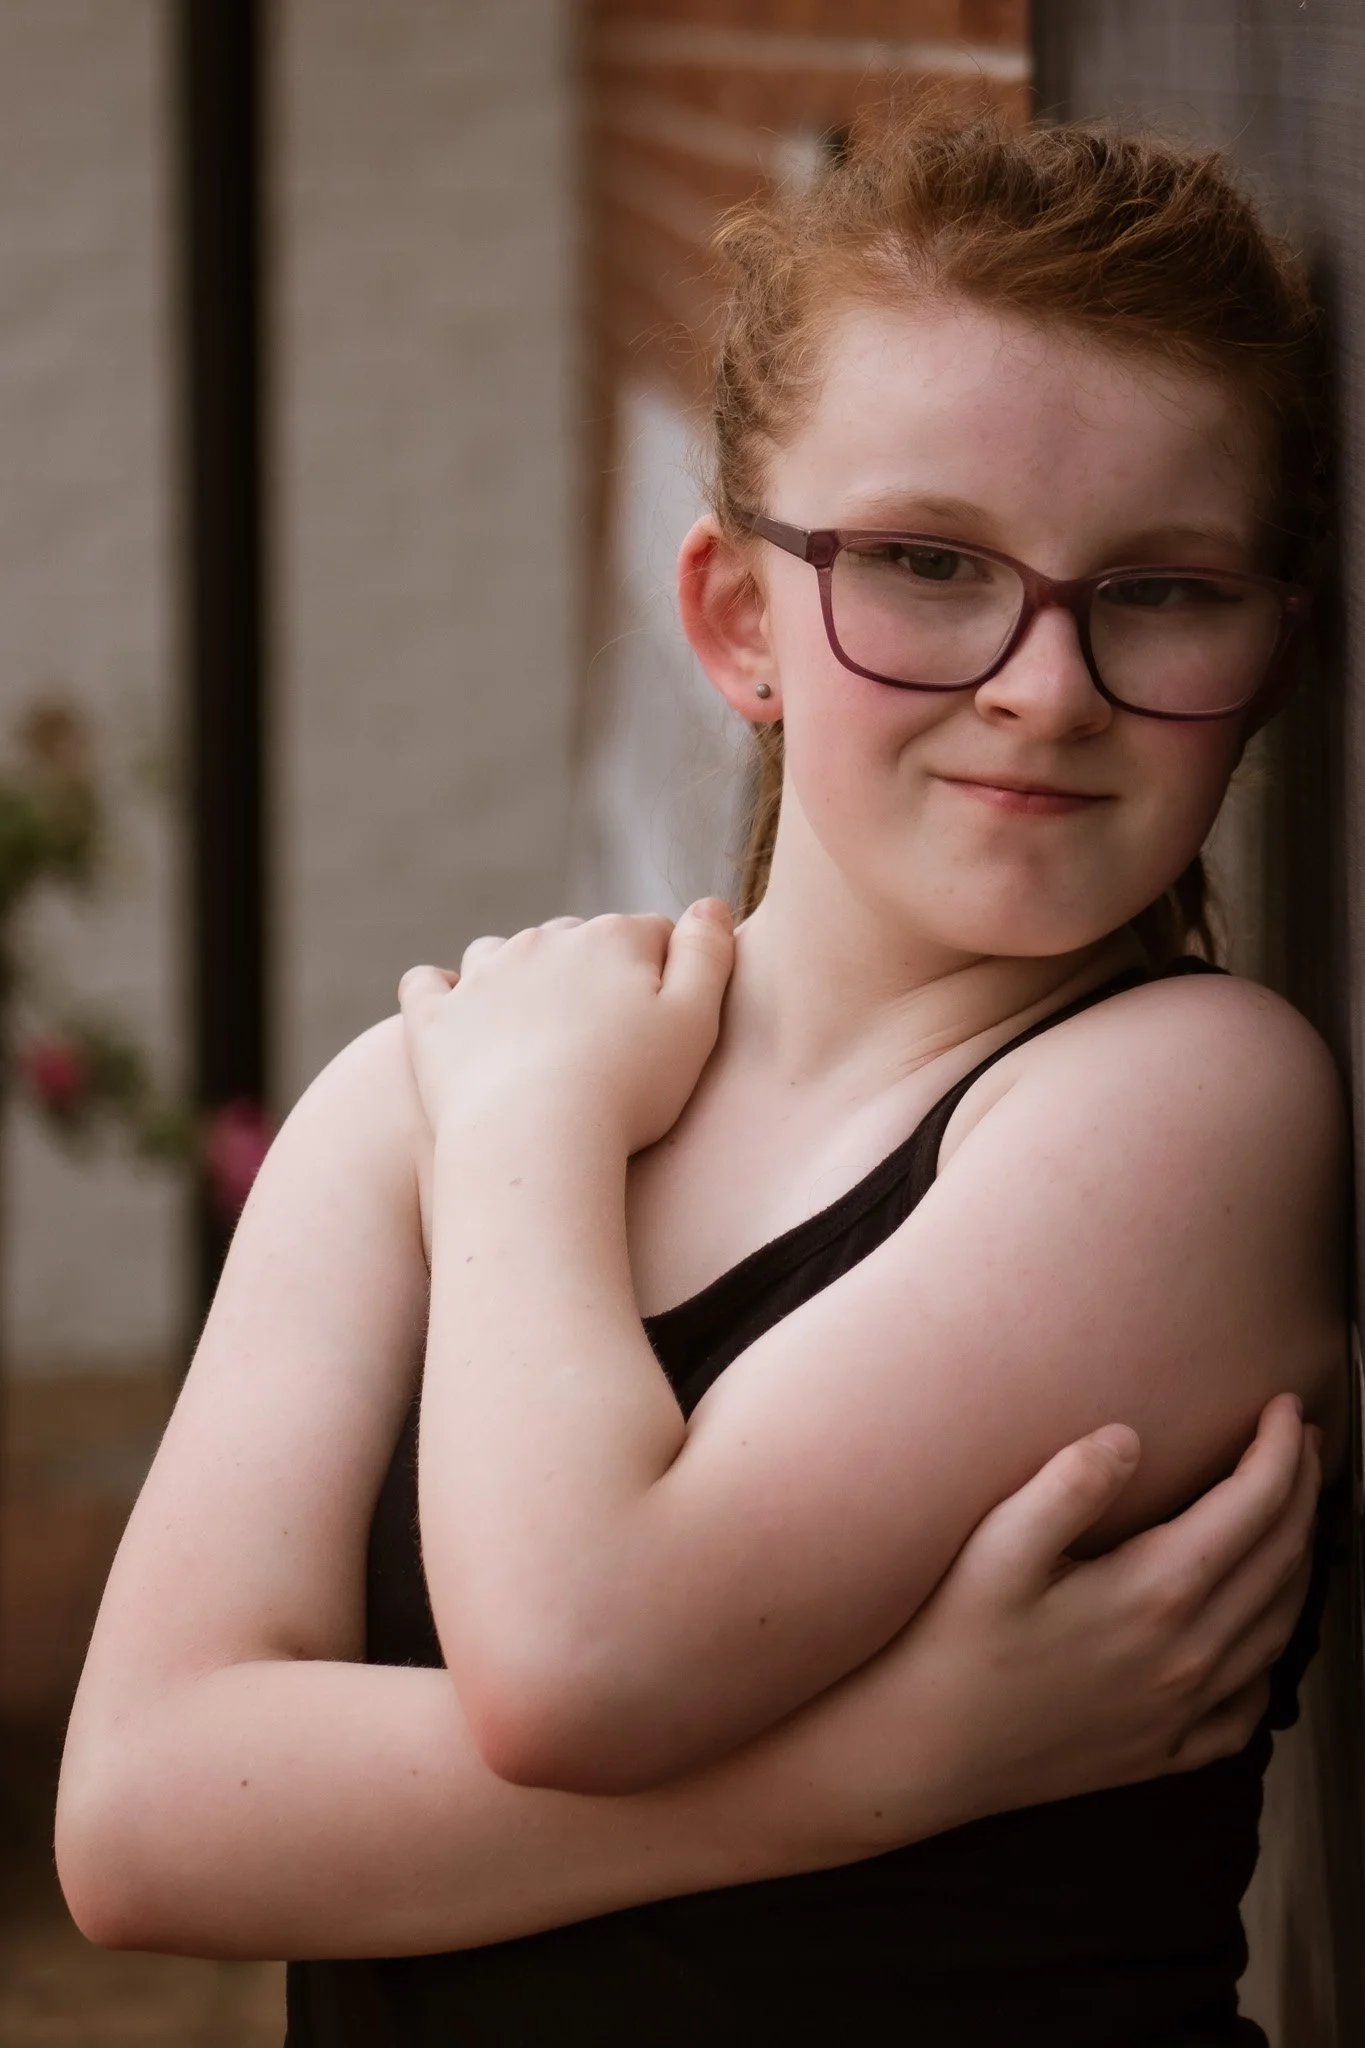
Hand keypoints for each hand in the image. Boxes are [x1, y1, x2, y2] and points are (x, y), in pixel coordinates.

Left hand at [397, 903, 735, 1150]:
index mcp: (612, 937)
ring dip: (520, 977)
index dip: (665, 974)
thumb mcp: (696, 1023)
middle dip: (593, 973)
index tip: (668, 1021)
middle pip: (577, 942)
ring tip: (537, 1029)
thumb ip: (708, 956)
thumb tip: (711, 904)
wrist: (535, 1138)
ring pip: (504, 954)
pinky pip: (428, 983)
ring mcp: (482, 975)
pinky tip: (456, 1013)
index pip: (650, 935)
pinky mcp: (434, 1017)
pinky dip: (441, 992)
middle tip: (607, 1037)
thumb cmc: (629, 1090)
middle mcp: (543, 940)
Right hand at [792, 1394, 1319, 1854]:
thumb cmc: (946, 1644)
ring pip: (1279, 1627)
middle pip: (1280, 1559)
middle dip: (1303, 1490)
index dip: (1279, 1450)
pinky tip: (1258, 1629)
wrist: (917, 1755)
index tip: (1284, 1403)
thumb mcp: (992, 1551)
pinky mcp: (1161, 1751)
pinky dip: (1272, 1654)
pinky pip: (1249, 1704)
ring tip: (1295, 1512)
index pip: (1252, 1507)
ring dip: (1299, 1559)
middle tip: (1303, 1439)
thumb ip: (1066, 1486)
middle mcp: (1187, 1656)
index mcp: (1154, 1595)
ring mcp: (1181, 1712)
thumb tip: (1128, 1437)